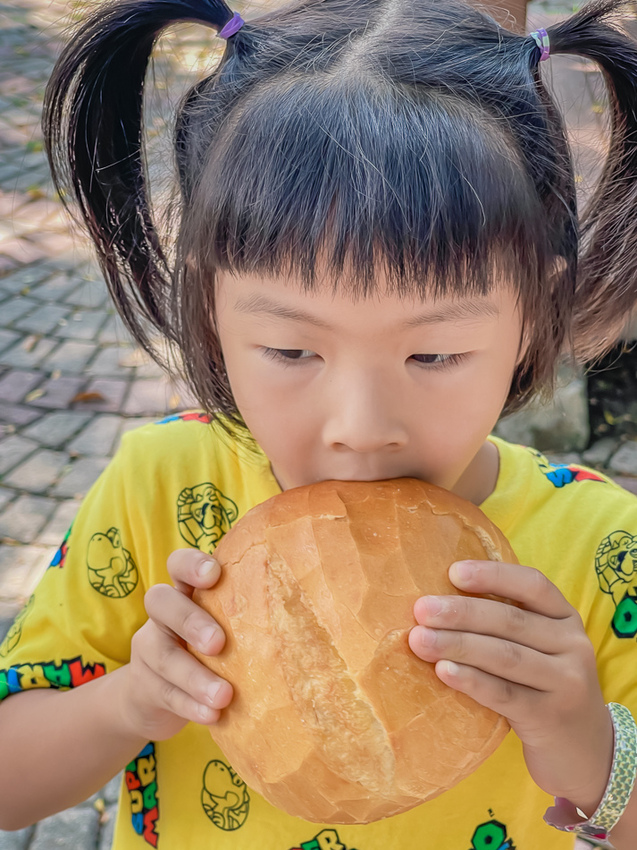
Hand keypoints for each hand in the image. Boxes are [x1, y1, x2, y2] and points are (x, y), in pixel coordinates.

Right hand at [119, 549, 232, 740]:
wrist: (150, 698)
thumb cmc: (207, 652)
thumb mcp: (223, 627)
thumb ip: (248, 615)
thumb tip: (310, 611)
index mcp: (184, 593)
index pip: (178, 565)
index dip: (191, 565)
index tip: (214, 575)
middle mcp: (161, 615)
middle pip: (160, 601)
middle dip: (190, 620)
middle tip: (219, 643)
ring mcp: (148, 649)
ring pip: (162, 655)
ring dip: (195, 676)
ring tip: (224, 696)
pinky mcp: (144, 686)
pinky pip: (164, 693)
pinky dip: (190, 706)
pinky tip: (213, 716)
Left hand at [408, 560, 613, 813]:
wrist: (585, 752)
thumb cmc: (544, 687)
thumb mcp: (540, 648)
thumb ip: (506, 624)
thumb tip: (438, 602)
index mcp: (566, 618)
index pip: (532, 585)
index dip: (493, 575)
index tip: (453, 572)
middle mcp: (573, 645)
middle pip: (511, 621)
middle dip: (461, 612)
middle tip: (420, 610)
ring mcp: (566, 683)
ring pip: (505, 656)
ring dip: (458, 644)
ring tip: (419, 640)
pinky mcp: (550, 718)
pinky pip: (504, 694)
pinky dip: (471, 680)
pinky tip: (443, 671)